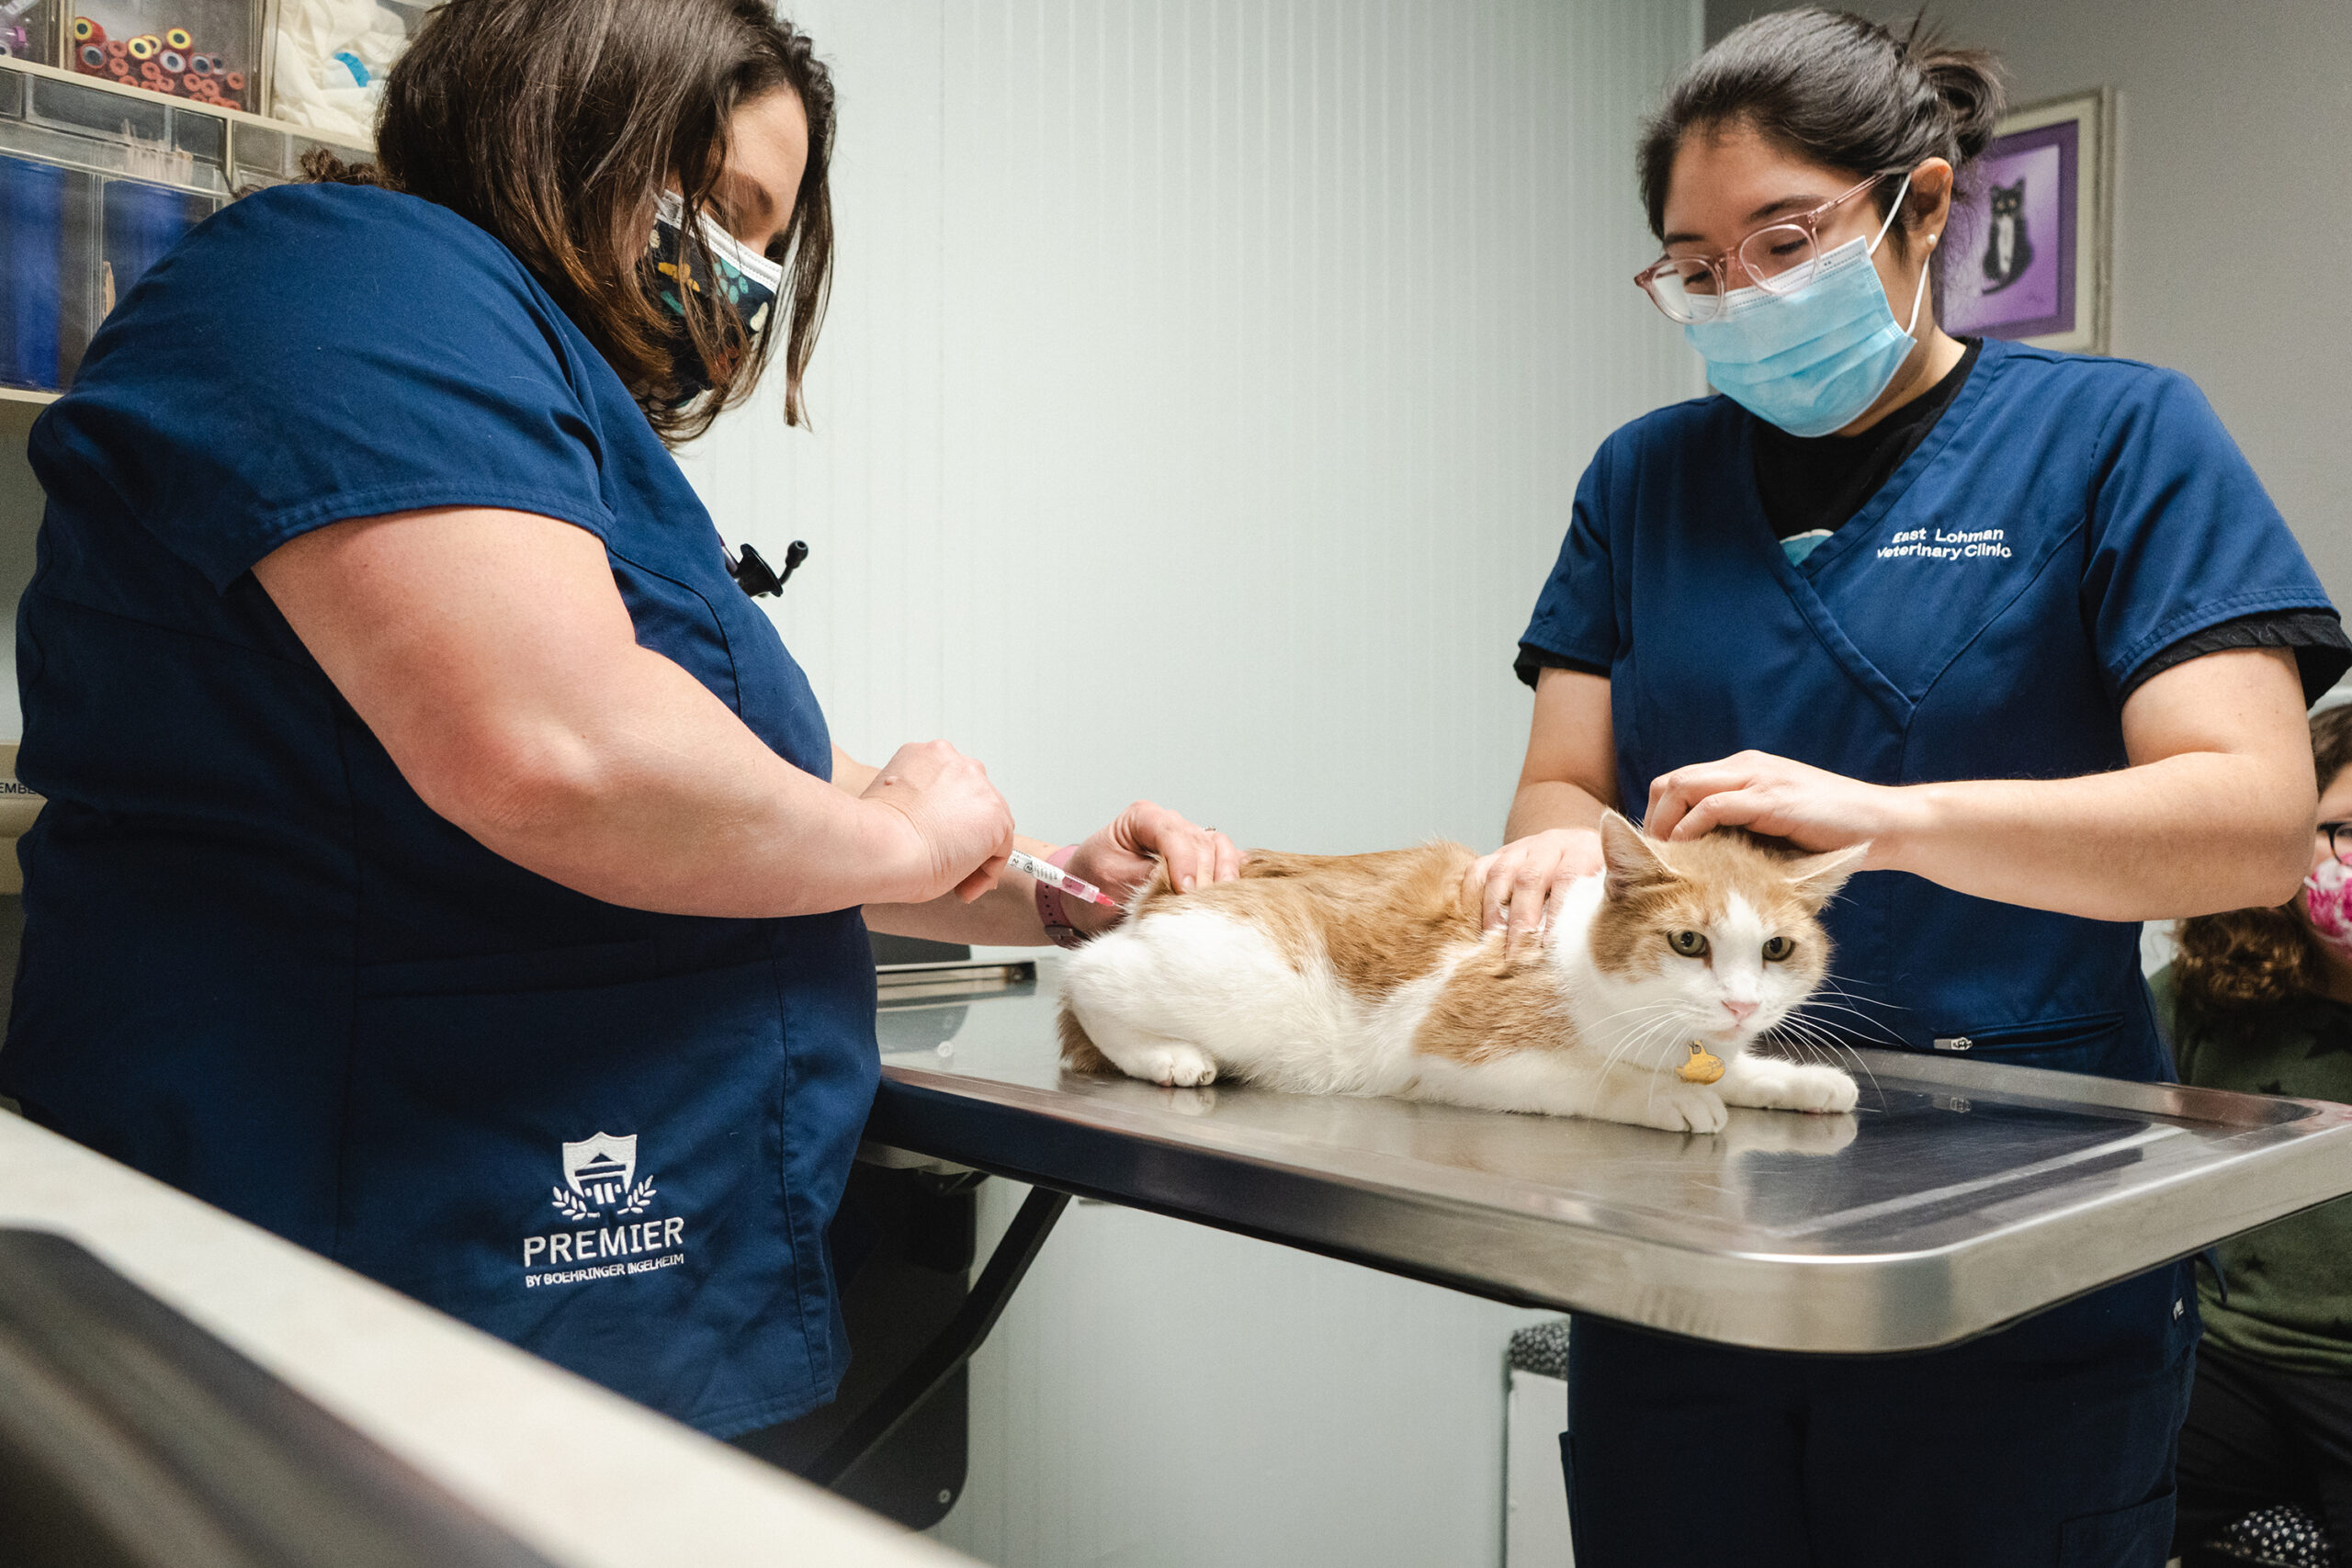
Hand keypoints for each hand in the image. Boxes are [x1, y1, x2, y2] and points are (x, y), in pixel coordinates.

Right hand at [860, 741, 1015, 902]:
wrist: (879, 847)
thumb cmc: (871, 836)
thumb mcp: (885, 806)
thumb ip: (908, 807)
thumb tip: (916, 828)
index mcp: (924, 756)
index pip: (948, 787)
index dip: (944, 820)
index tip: (930, 845)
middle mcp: (955, 763)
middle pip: (973, 801)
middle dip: (965, 832)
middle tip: (950, 863)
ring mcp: (978, 787)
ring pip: (990, 824)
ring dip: (977, 854)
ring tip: (956, 883)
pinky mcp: (995, 816)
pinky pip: (1001, 849)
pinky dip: (985, 873)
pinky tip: (962, 890)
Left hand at [1064, 801, 1241, 931]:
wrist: (1085, 898)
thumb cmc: (1093, 884)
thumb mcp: (1112, 880)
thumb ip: (1148, 878)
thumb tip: (1184, 886)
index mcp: (1142, 817)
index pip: (1171, 832)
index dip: (1183, 862)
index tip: (1185, 891)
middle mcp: (1169, 823)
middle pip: (1200, 842)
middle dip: (1203, 875)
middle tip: (1197, 907)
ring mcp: (1187, 840)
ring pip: (1219, 849)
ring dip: (1222, 876)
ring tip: (1217, 903)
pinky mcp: (1199, 859)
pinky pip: (1226, 859)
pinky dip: (1231, 875)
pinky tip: (1231, 894)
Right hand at [1464, 827, 1604, 956]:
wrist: (1576, 849)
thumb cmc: (1594, 886)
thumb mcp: (1605, 893)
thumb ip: (1595, 913)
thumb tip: (1588, 960)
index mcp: (1583, 851)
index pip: (1567, 879)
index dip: (1557, 914)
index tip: (1550, 949)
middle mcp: (1550, 844)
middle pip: (1529, 880)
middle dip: (1522, 923)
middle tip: (1518, 959)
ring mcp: (1521, 847)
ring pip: (1500, 875)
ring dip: (1495, 915)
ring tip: (1494, 948)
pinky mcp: (1497, 854)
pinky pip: (1476, 872)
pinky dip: (1472, 900)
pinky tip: (1476, 928)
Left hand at [1644, 750, 1906, 858]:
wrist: (1882, 823)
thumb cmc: (1830, 833)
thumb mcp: (1776, 826)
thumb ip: (1744, 829)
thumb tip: (1703, 857)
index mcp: (1744, 770)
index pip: (1681, 782)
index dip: (1661, 815)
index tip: (1655, 851)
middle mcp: (1745, 767)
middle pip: (1672, 782)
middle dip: (1654, 819)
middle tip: (1651, 857)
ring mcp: (1758, 779)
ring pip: (1684, 787)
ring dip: (1665, 824)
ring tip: (1662, 858)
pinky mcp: (1771, 798)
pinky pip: (1713, 807)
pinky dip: (1691, 829)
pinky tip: (1685, 854)